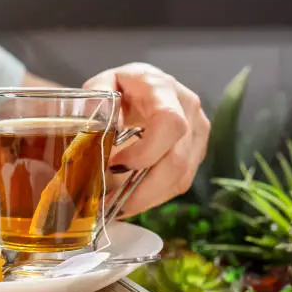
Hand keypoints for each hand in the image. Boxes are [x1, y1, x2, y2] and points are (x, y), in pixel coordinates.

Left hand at [83, 62, 210, 216]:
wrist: (143, 86)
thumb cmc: (121, 88)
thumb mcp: (103, 85)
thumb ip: (96, 99)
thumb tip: (94, 124)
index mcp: (162, 88)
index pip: (169, 123)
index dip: (146, 151)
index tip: (116, 165)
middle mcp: (188, 108)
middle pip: (177, 159)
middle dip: (144, 189)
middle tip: (112, 203)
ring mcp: (197, 131)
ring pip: (181, 177)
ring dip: (148, 198)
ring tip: (117, 206)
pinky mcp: (197, 151)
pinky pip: (181, 182)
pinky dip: (155, 196)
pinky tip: (133, 199)